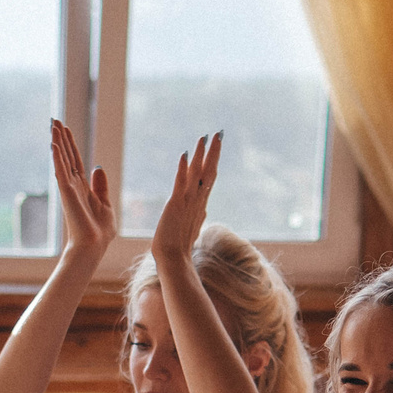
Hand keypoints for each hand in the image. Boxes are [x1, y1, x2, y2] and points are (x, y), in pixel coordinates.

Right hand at [48, 119, 120, 261]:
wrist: (94, 245)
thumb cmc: (99, 231)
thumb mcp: (105, 203)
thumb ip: (101, 186)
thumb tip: (98, 168)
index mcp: (82, 187)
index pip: (75, 159)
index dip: (70, 144)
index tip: (65, 128)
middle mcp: (73, 184)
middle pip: (66, 155)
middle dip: (61, 137)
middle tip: (54, 120)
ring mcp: (69, 187)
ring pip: (62, 159)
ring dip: (58, 141)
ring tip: (53, 125)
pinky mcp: (67, 192)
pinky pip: (61, 170)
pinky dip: (58, 157)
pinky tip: (54, 143)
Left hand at [151, 133, 221, 260]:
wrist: (173, 260)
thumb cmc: (180, 246)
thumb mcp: (192, 228)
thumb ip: (199, 216)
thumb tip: (205, 211)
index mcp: (200, 203)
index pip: (209, 177)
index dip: (213, 160)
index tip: (217, 145)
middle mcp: (197, 200)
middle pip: (209, 171)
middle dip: (214, 152)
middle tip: (219, 133)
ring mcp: (187, 202)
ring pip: (197, 173)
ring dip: (201, 154)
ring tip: (205, 137)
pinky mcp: (176, 205)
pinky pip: (180, 183)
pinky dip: (183, 168)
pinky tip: (184, 154)